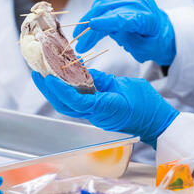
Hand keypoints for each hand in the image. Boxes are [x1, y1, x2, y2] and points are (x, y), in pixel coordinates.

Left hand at [32, 69, 178, 147]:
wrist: (157, 123)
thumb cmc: (147, 105)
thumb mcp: (125, 85)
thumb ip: (103, 79)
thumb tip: (81, 71)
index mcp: (105, 108)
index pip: (77, 101)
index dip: (61, 90)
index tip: (50, 78)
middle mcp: (95, 114)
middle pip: (65, 105)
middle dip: (48, 90)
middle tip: (36, 72)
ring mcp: (95, 115)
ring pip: (67, 105)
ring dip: (53, 90)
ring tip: (43, 73)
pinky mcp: (96, 112)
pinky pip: (77, 101)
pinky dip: (67, 89)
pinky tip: (62, 78)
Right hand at [73, 0, 175, 65]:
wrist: (161, 28)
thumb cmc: (153, 42)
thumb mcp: (146, 51)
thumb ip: (131, 43)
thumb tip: (113, 31)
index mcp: (148, 18)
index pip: (125, 18)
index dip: (107, 21)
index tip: (92, 25)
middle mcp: (140, 1)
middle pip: (109, 11)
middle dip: (90, 28)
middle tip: (80, 44)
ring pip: (103, 4)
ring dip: (89, 19)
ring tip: (81, 35)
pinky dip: (95, 11)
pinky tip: (91, 23)